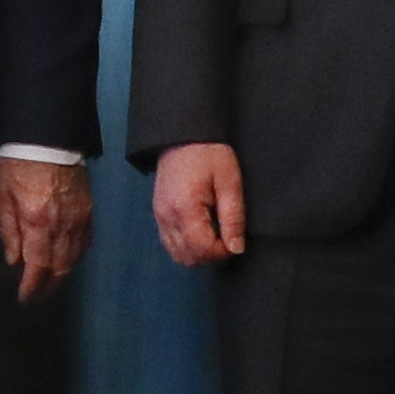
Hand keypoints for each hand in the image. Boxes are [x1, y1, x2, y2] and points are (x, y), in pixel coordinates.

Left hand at [0, 156, 92, 302]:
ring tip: (50, 283)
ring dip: (62, 275)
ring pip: (75, 259)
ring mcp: (79, 219)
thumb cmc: (18, 166)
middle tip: (37, 297)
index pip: (38, 267)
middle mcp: (62, 226)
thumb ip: (9, 231)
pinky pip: (86, 243)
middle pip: (60, 268)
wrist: (48, 140)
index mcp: (38, 223)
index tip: (25, 298)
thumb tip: (14, 261)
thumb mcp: (3, 197)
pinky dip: (76, 257)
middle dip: (48, 287)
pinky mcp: (89, 211)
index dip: (32, 287)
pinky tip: (68, 261)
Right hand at [151, 142, 246, 267]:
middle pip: (188, 257)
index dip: (222, 252)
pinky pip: (170, 244)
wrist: (183, 136)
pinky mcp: (158, 215)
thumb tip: (236, 248)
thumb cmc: (209, 154)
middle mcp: (167, 216)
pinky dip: (186, 247)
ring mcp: (159, 216)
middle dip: (211, 256)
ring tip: (215, 237)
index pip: (202, 248)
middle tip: (227, 240)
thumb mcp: (229, 181)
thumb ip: (233, 217)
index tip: (235, 242)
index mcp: (185, 207)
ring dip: (198, 254)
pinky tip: (201, 234)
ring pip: (177, 254)